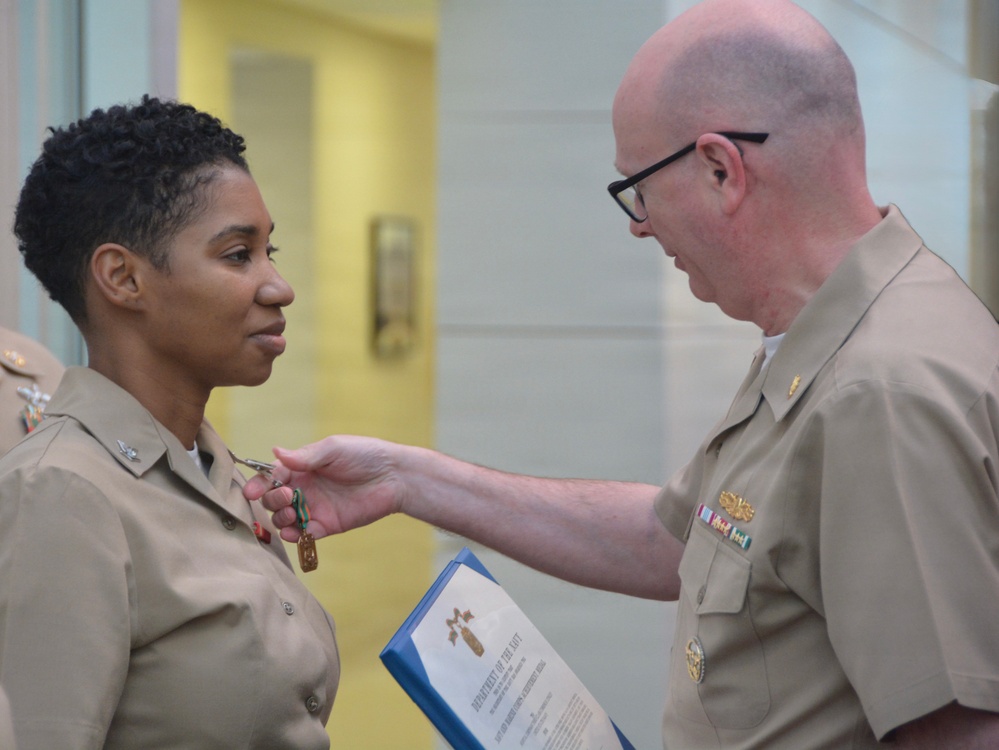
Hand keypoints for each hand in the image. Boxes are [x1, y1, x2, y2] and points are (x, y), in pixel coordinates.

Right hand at [242, 435, 405, 543]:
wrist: (394, 477)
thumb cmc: (365, 455)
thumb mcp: (334, 449)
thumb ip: (305, 456)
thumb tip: (275, 451)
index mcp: (303, 467)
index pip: (272, 476)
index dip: (259, 483)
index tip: (250, 492)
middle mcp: (305, 487)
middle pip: (273, 499)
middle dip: (271, 500)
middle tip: (286, 497)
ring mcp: (314, 507)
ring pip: (284, 518)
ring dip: (280, 518)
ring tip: (291, 513)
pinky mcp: (327, 525)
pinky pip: (303, 534)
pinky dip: (293, 535)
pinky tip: (294, 531)